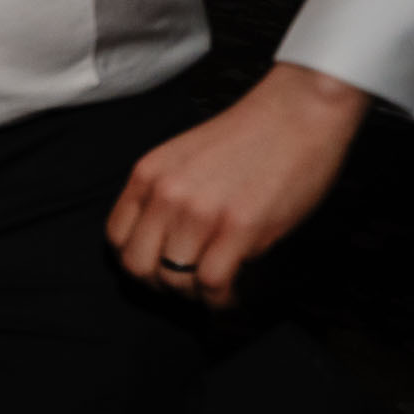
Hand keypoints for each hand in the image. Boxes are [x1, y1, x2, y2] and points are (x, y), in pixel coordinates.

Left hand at [107, 63, 370, 307]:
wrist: (298, 113)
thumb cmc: (248, 137)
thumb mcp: (184, 158)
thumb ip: (167, 194)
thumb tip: (164, 243)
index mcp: (148, 174)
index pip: (116, 238)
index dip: (136, 261)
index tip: (159, 268)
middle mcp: (166, 195)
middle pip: (138, 266)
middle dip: (161, 285)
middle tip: (188, 285)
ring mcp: (200, 212)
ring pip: (174, 281)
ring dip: (195, 295)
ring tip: (216, 288)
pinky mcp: (240, 228)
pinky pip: (213, 284)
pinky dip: (221, 301)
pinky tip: (233, 295)